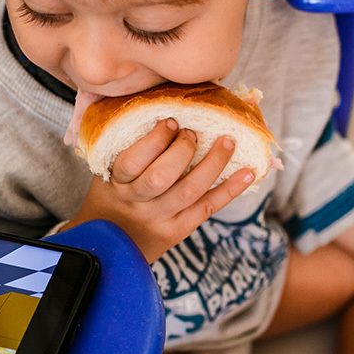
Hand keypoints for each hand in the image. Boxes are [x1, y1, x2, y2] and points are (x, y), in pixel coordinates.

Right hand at [67, 119, 253, 261]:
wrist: (109, 248)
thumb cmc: (113, 196)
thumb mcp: (107, 172)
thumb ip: (129, 144)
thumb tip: (166, 106)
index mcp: (115, 181)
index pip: (132, 160)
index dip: (156, 139)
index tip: (172, 120)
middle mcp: (136, 201)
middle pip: (161, 176)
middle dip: (183, 150)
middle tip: (193, 133)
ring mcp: (159, 217)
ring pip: (189, 190)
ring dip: (213, 163)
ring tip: (228, 142)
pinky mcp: (178, 230)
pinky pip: (207, 207)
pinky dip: (230, 189)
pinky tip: (247, 173)